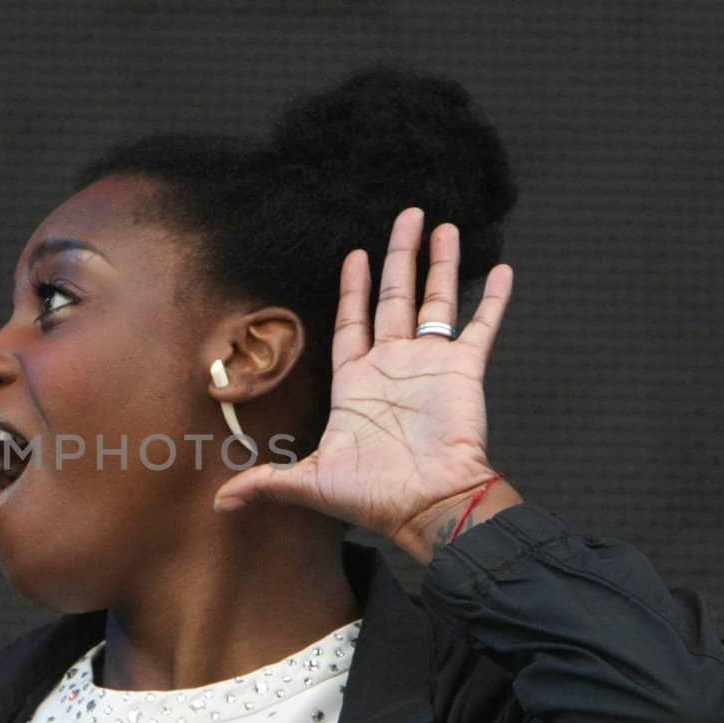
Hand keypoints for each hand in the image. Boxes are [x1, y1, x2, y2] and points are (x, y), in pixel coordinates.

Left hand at [214, 208, 518, 561]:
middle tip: (406, 216)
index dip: (353, 288)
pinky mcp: (464, 371)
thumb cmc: (373, 498)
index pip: (352, 322)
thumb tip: (219, 502)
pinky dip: (493, 300)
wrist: (427, 506)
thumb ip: (266, 480)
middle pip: (394, 297)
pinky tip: (504, 270)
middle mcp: (394, 366)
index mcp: (357, 383)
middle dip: (399, 256)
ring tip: (444, 225)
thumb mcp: (308, 483)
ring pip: (436, 300)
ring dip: (441, 263)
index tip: (354, 254)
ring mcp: (431, 365)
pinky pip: (480, 326)